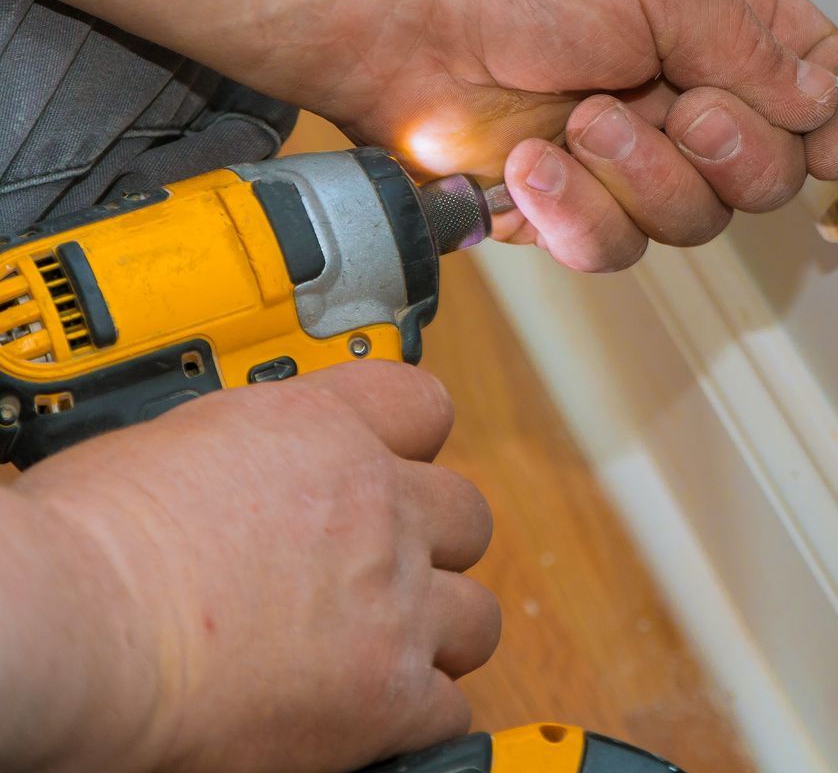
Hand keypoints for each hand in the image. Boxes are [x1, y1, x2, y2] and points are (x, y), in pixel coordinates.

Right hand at [1, 363, 496, 772]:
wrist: (72, 624)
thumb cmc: (81, 546)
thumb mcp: (166, 448)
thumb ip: (234, 457)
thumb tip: (225, 476)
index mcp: (318, 430)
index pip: (422, 406)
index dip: (410, 443)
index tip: (395, 468)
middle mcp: (373, 505)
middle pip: (465, 517)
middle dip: (431, 549)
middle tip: (381, 580)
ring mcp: (391, 599)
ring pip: (475, 616)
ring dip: (436, 637)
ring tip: (383, 656)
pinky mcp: (387, 691)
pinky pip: (447, 708)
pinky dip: (412, 719)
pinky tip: (365, 721)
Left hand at [303, 0, 837, 272]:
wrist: (391, 9)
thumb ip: (754, 43)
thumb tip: (824, 101)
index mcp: (721, 13)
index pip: (818, 81)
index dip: (836, 123)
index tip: (833, 146)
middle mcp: (685, 86)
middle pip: (774, 168)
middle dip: (733, 150)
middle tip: (680, 108)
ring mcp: (631, 152)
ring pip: (699, 219)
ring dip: (644, 175)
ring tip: (582, 121)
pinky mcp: (571, 205)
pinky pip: (617, 248)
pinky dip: (579, 214)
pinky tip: (535, 167)